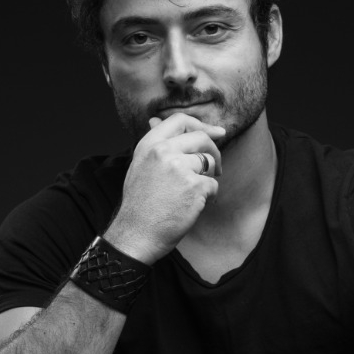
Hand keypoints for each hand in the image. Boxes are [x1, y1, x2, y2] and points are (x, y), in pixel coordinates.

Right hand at [105, 113, 224, 263]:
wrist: (136, 234)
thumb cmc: (139, 204)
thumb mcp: (139, 166)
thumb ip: (154, 144)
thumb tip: (155, 120)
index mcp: (149, 145)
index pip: (179, 120)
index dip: (201, 125)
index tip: (217, 132)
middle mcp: (163, 151)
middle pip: (201, 138)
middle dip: (214, 151)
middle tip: (217, 167)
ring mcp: (179, 168)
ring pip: (209, 162)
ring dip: (210, 177)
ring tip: (197, 192)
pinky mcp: (193, 186)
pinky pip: (213, 184)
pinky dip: (209, 196)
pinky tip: (195, 205)